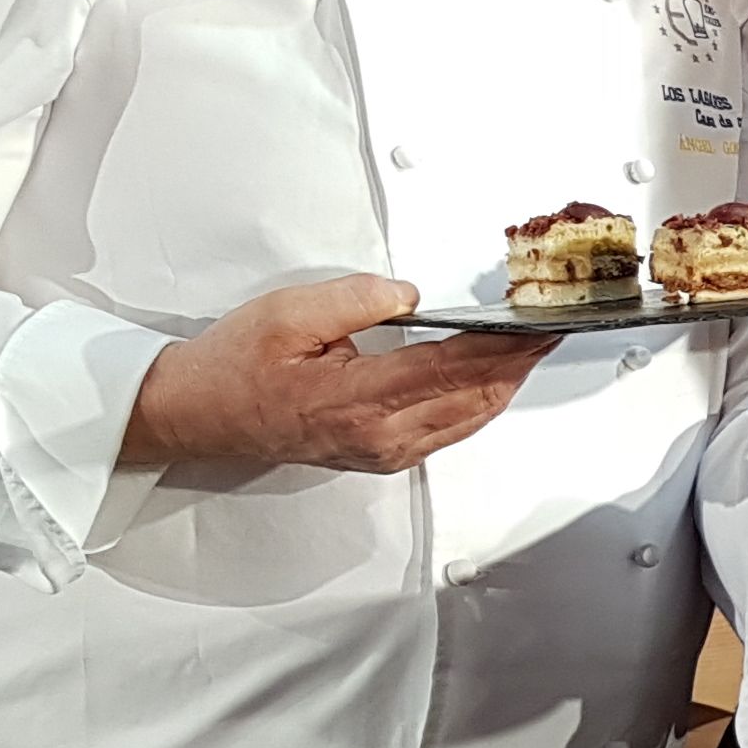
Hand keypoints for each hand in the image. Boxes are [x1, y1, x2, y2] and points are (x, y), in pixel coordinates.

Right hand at [120, 276, 553, 474]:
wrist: (198, 414)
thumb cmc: (234, 367)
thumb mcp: (288, 314)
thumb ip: (355, 299)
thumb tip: (407, 294)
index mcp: (359, 400)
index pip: (454, 369)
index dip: (506, 347)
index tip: (539, 325)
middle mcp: (380, 435)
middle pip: (475, 399)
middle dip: (519, 363)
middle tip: (550, 328)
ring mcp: (384, 451)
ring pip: (469, 419)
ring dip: (504, 382)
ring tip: (531, 346)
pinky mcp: (382, 454)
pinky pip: (450, 428)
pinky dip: (479, 399)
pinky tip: (491, 375)